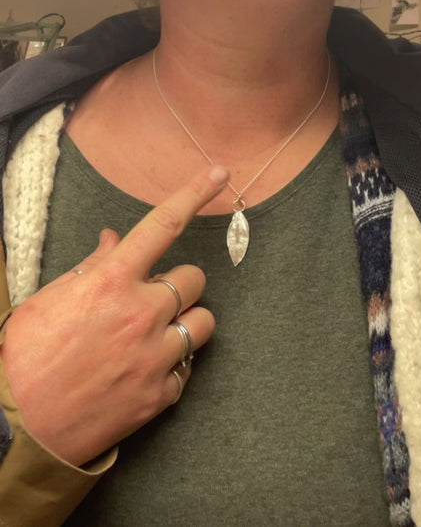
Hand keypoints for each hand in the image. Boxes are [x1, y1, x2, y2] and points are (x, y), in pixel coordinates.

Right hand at [1, 165, 228, 466]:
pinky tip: (141, 370)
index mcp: (110, 282)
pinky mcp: (161, 395)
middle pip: (194, 277)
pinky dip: (171, 365)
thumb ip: (93, 266)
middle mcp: (140, 314)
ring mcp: (154, 356)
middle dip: (177, 283)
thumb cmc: (27, 356)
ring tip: (152, 334)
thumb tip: (115, 240)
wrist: (18, 427)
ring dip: (183, 322)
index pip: (163, 225)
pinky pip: (188, 367)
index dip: (194, 194)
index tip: (220, 173)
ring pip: (204, 322)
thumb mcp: (51, 297)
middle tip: (150, 298)